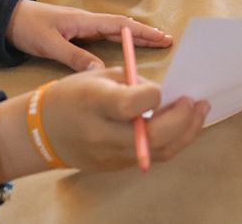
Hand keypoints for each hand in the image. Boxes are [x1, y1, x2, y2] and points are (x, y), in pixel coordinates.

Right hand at [1, 68, 209, 175]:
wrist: (43, 131)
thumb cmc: (72, 95)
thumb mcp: (99, 76)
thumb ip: (133, 83)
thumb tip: (165, 93)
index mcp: (94, 104)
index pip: (132, 105)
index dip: (153, 96)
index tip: (163, 89)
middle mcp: (103, 134)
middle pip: (153, 137)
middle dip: (183, 120)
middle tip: (197, 102)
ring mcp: (110, 155)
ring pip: (159, 152)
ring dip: (186, 133)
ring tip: (199, 112)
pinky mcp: (117, 167)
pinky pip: (151, 156)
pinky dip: (171, 141)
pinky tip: (181, 125)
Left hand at [6, 0, 172, 71]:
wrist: (6, 18)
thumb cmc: (28, 27)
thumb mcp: (51, 45)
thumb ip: (75, 57)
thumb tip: (101, 72)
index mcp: (84, 20)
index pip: (121, 25)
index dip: (143, 32)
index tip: (163, 38)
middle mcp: (86, 21)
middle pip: (122, 26)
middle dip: (145, 33)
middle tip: (167, 41)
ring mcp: (81, 26)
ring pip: (114, 30)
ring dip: (134, 36)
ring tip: (153, 44)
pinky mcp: (74, 32)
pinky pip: (104, 35)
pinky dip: (119, 39)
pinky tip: (124, 47)